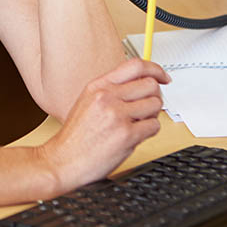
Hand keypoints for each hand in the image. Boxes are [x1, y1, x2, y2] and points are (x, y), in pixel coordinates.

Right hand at [36, 59, 170, 194]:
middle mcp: (107, 97)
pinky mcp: (127, 135)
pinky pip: (154, 126)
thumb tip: (140, 84)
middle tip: (148, 107)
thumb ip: (112, 90)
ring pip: (155, 104)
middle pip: (150, 85)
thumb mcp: (88, 102)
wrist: (63, 160)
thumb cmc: (76, 137)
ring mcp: (117, 115)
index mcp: (98, 86)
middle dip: (154, 96)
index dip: (155, 69)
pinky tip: (136, 135)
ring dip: (152, 115)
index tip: (163, 76)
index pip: (135, 66)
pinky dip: (150, 131)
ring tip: (139, 123)